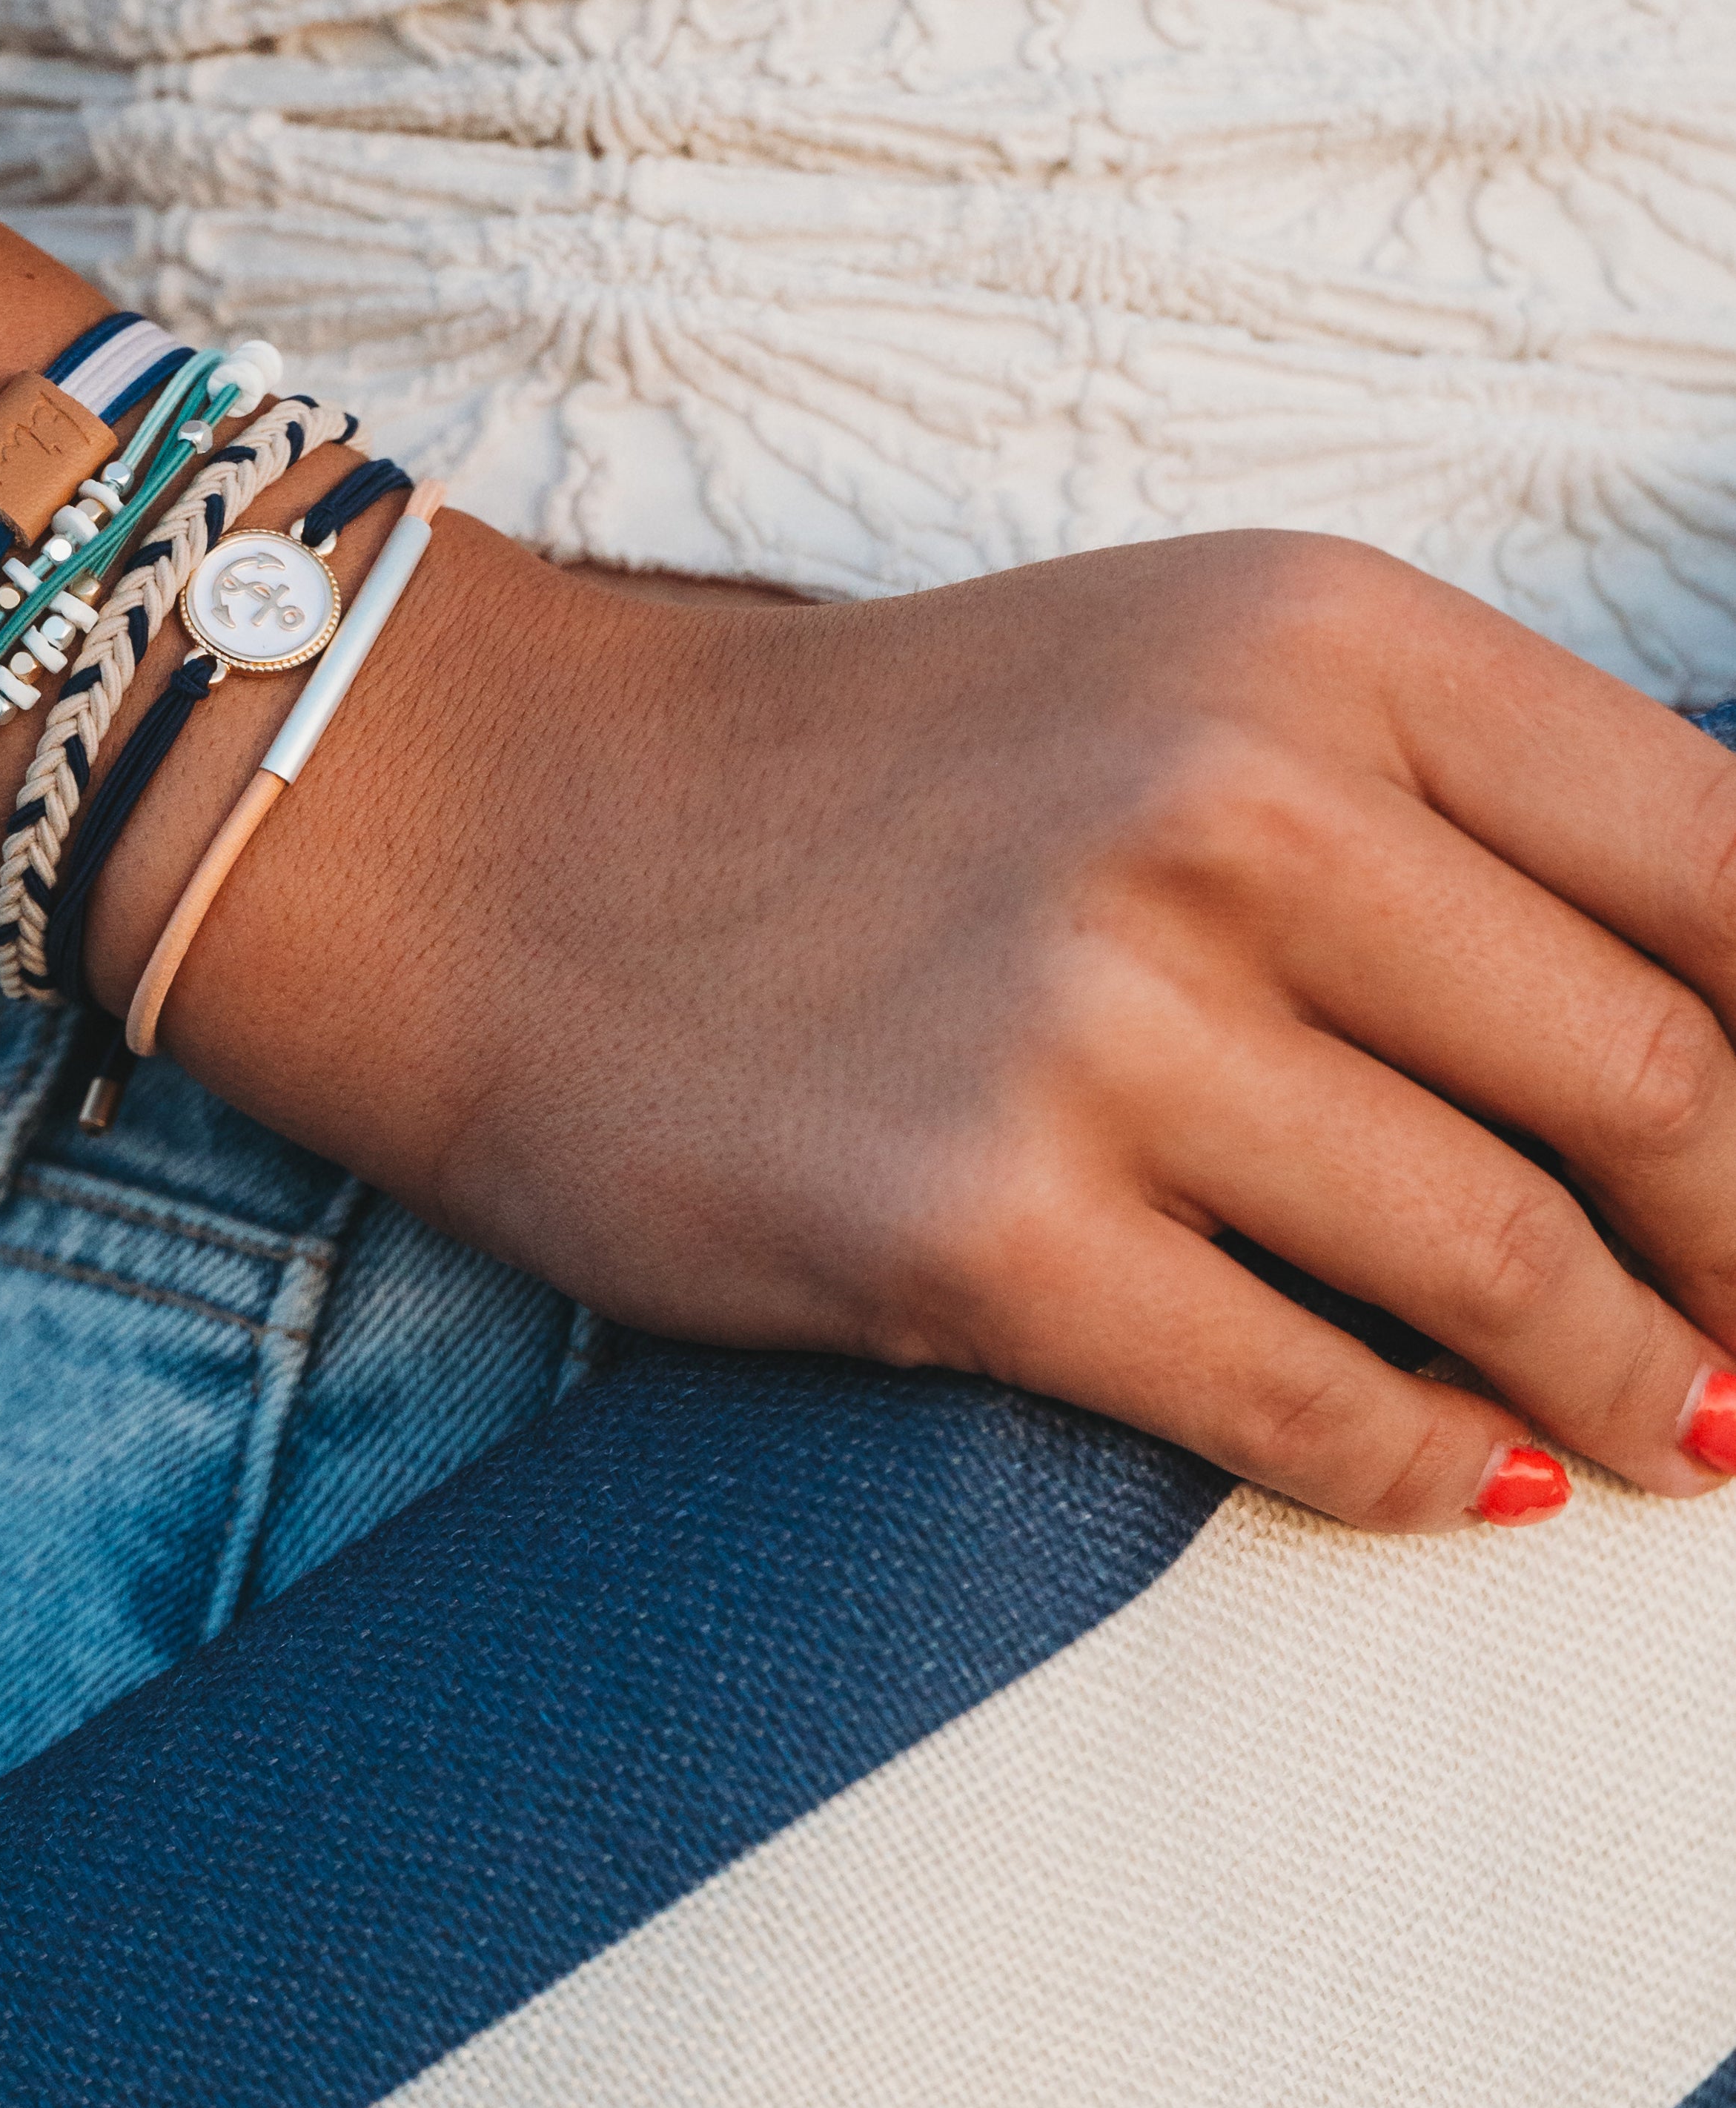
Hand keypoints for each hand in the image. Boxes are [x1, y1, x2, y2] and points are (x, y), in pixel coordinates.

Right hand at [116, 521, 1735, 1530]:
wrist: (495, 841)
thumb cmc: (849, 773)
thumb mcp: (1167, 676)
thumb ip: (1437, 809)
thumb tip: (1704, 1034)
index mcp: (1313, 638)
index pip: (1731, 873)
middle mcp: (1230, 807)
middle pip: (1660, 1091)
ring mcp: (1097, 1026)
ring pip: (1514, 1273)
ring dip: (1633, 1385)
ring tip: (1659, 1425)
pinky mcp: (975, 1232)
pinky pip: (1318, 1406)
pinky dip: (1426, 1467)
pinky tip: (1450, 1470)